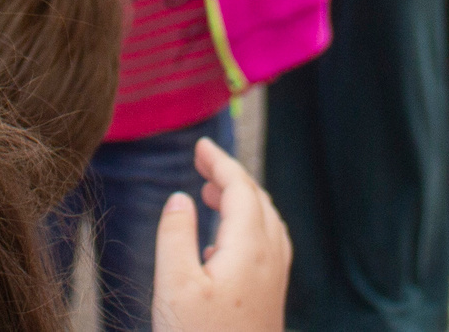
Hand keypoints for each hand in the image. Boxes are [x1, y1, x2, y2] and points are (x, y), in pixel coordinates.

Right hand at [153, 136, 288, 331]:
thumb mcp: (174, 287)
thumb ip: (176, 235)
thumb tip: (182, 198)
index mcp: (250, 249)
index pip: (241, 189)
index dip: (221, 162)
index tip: (200, 145)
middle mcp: (270, 260)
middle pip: (258, 201)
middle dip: (232, 177)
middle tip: (202, 164)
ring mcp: (274, 282)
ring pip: (267, 224)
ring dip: (243, 201)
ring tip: (212, 195)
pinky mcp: (270, 302)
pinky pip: (268, 246)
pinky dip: (249, 227)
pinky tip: (224, 245)